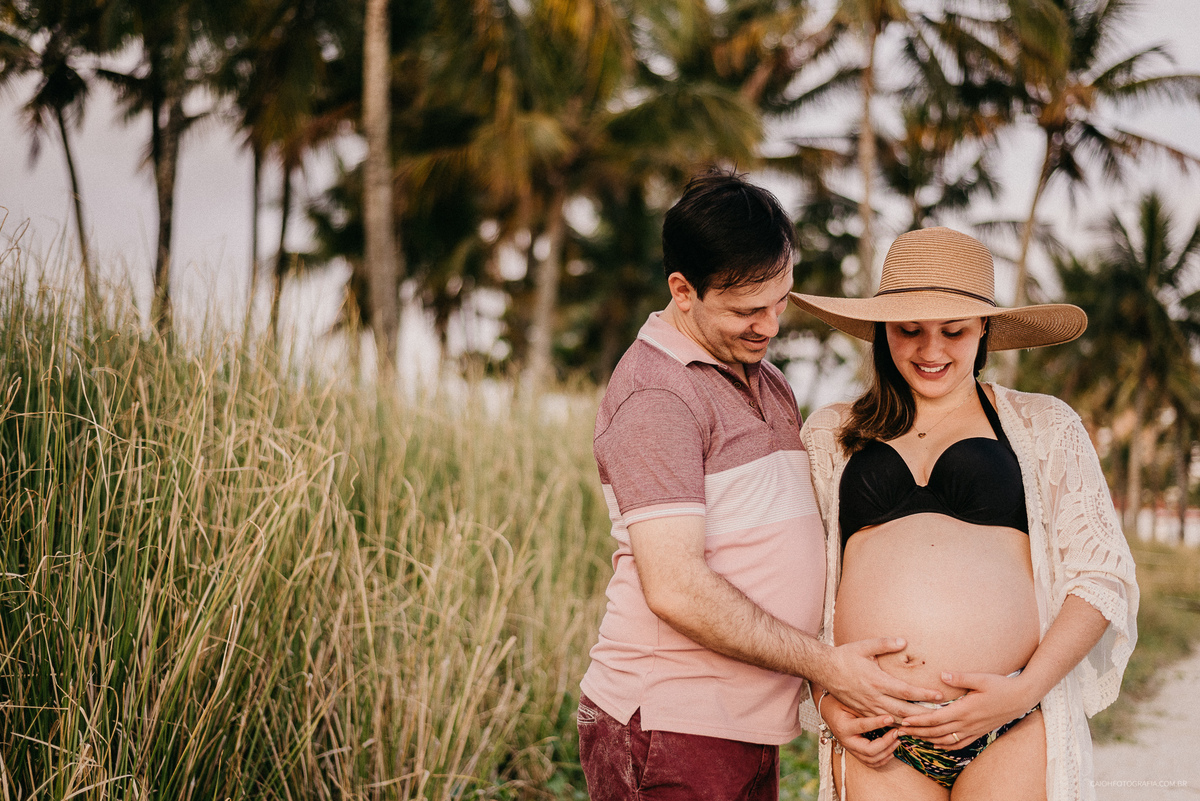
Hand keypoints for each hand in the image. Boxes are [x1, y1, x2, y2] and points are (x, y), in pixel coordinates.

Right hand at [817, 638, 943, 720]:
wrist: (823, 669)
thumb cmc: (845, 656)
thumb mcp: (864, 646)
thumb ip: (885, 643)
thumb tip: (904, 641)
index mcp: (877, 681)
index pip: (906, 692)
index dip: (924, 695)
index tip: (939, 696)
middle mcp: (874, 697)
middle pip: (904, 711)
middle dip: (924, 715)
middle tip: (942, 716)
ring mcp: (868, 707)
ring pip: (895, 720)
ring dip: (912, 724)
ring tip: (929, 725)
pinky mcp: (863, 711)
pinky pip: (883, 722)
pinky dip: (898, 726)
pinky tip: (908, 727)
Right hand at [818, 692, 899, 768]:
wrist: (827, 710)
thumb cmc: (839, 703)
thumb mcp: (849, 702)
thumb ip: (865, 708)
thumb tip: (885, 711)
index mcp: (843, 727)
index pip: (863, 727)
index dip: (878, 723)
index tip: (891, 718)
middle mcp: (846, 741)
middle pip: (869, 751)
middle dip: (886, 743)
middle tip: (896, 732)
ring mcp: (850, 749)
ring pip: (871, 760)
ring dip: (887, 752)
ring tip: (897, 740)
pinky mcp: (855, 752)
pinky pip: (870, 762)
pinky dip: (883, 759)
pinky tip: (891, 751)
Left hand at [898, 670, 1036, 749]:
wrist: (1022, 698)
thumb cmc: (1001, 685)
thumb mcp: (981, 678)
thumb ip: (960, 677)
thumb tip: (941, 674)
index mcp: (965, 710)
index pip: (936, 719)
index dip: (919, 721)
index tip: (904, 721)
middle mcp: (967, 723)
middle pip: (937, 732)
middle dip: (917, 732)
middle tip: (899, 731)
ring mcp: (973, 730)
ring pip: (946, 740)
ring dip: (928, 740)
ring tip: (913, 737)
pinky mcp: (979, 732)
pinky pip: (959, 744)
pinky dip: (945, 745)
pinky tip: (936, 744)